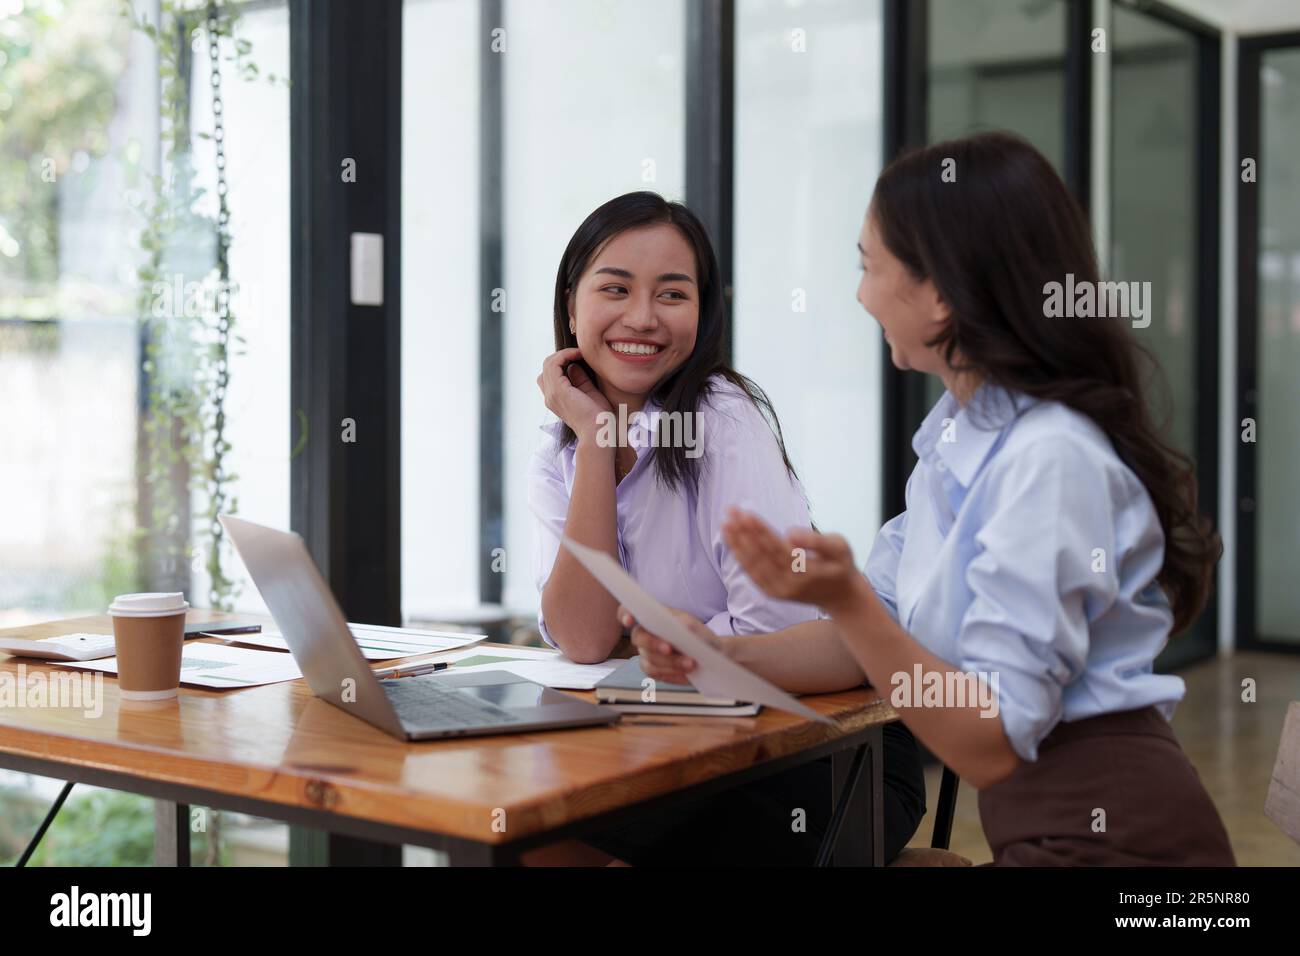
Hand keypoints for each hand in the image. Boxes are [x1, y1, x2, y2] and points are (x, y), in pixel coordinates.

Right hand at [536, 347, 612, 442]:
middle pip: (546, 369)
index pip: (550, 376)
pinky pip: (553, 364)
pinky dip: (565, 355)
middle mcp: (550, 397)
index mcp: (556, 400)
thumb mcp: (590, 394)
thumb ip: (581, 380)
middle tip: (579, 354)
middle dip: (561, 357)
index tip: (580, 357)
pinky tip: (579, 355)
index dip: (562, 363)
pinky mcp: (558, 390)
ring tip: (579, 353)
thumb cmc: (599, 418)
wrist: (600, 433)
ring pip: (548, 364)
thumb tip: (574, 365)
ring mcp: (552, 394)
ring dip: (563, 354)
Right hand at [617, 604, 726, 685]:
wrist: (711, 656)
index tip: (630, 620)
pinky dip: (671, 673)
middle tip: (670, 649)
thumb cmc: (701, 638)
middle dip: (653, 643)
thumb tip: (678, 624)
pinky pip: (655, 673)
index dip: (625, 614)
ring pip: (648, 659)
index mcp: (653, 616)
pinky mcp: (653, 669)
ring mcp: (647, 653)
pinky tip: (686, 674)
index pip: (629, 611)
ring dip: (669, 663)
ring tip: (690, 664)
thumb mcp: (698, 628)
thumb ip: (688, 624)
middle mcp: (645, 634)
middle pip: (637, 637)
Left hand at [721, 507, 862, 610]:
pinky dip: (740, 557)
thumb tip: (790, 533)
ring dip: (737, 544)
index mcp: (808, 572)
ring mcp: (779, 591)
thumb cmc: (840, 564)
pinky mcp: (772, 593)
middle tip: (731, 511)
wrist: (840, 595)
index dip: (760, 531)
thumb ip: (817, 541)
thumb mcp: (840, 548)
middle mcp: (790, 584)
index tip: (746, 513)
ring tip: (726, 523)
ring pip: (753, 566)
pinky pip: (752, 573)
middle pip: (761, 556)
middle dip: (744, 532)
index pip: (777, 548)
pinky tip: (732, 540)